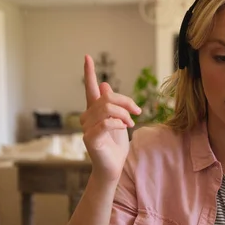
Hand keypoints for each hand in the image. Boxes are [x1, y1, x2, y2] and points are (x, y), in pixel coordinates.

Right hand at [79, 55, 141, 182]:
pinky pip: (107, 122)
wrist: (113, 167)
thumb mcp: (118, 121)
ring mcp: (86, 128)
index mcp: (94, 111)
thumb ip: (113, 105)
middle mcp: (87, 117)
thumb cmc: (116, 146)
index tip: (87, 57)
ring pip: (107, 108)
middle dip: (126, 102)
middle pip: (107, 97)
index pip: (90, 88)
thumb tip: (106, 85)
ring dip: (124, 114)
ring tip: (131, 123)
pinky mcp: (90, 138)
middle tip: (137, 112)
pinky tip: (124, 127)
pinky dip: (119, 123)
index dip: (89, 72)